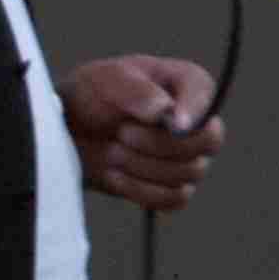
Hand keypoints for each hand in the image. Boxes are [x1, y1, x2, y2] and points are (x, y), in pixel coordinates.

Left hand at [62, 56, 224, 210]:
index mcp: (189, 84)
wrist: (71, 130)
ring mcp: (188, 156)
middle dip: (162, 144)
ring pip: (190, 173)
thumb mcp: (108, 80)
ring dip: (143, 165)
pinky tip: (115, 174)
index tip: (171, 123)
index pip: (206, 98)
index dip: (192, 115)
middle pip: (207, 142)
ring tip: (112, 151)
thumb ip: (138, 91)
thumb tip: (166, 112)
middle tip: (123, 133)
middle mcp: (196, 122)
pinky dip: (141, 189)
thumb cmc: (93, 95)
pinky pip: (175, 198)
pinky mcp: (173, 185)